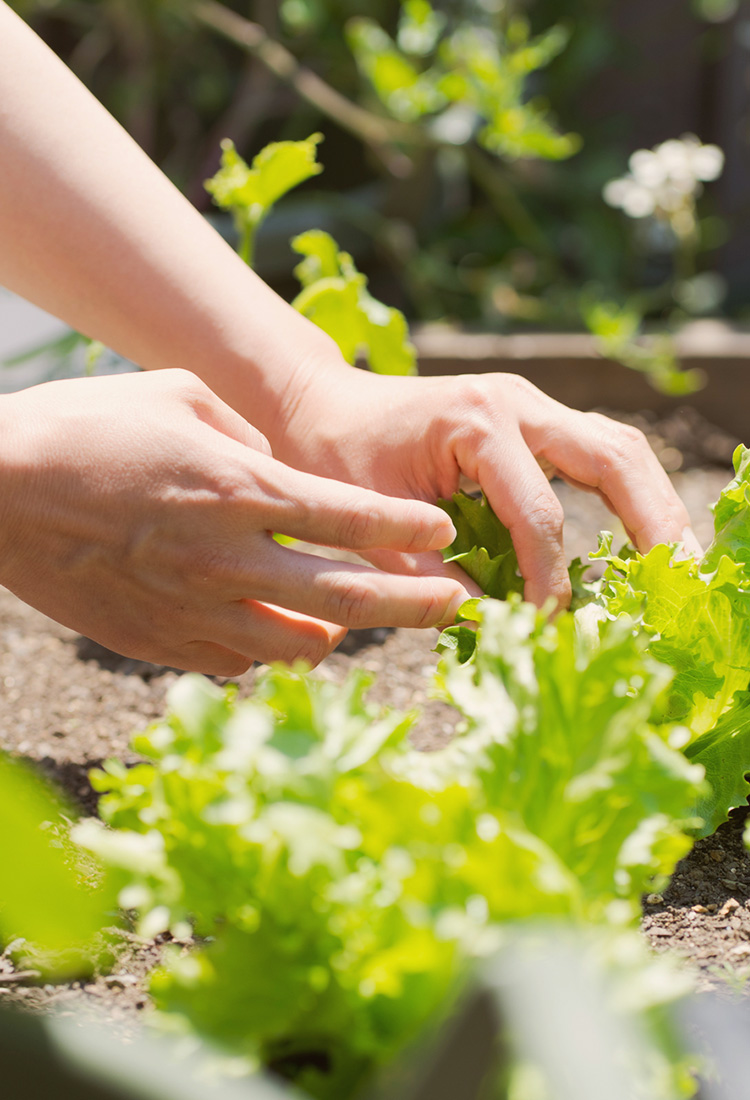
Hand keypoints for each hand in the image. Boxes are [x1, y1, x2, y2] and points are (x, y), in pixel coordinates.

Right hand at [0, 370, 469, 674]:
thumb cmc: (85, 428)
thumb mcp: (178, 399)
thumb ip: (249, 437)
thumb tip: (284, 474)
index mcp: (238, 490)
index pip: (350, 519)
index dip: (408, 530)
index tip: (444, 535)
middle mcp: (227, 560)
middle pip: (347, 598)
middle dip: (415, 605)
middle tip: (456, 606)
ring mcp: (193, 611)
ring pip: (299, 648)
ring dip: (338, 635)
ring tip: (351, 619)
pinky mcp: (159, 645)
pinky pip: (238, 662)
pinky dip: (265, 648)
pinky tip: (266, 626)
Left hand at [269, 363, 699, 610]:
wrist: (320, 403)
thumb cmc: (331, 457)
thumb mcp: (367, 524)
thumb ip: (426, 577)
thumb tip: (491, 626)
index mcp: (476, 421)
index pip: (540, 514)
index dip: (549, 579)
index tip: (547, 626)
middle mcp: (517, 402)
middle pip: (616, 457)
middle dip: (653, 525)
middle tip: (678, 587)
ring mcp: (531, 405)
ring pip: (620, 448)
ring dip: (655, 507)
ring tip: (678, 569)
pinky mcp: (534, 421)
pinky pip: (599, 453)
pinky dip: (629, 496)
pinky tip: (643, 543)